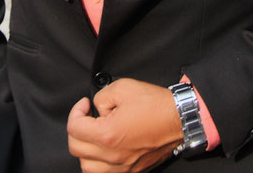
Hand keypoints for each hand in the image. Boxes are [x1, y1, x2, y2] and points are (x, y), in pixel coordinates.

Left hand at [67, 78, 183, 172]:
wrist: (178, 119)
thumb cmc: (155, 104)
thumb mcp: (123, 88)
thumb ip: (101, 97)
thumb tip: (96, 108)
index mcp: (108, 135)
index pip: (74, 128)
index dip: (76, 111)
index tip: (85, 104)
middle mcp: (112, 156)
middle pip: (76, 148)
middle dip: (77, 128)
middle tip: (87, 116)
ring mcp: (122, 166)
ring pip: (87, 167)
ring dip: (84, 149)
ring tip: (93, 135)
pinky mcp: (131, 170)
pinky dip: (96, 164)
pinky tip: (101, 151)